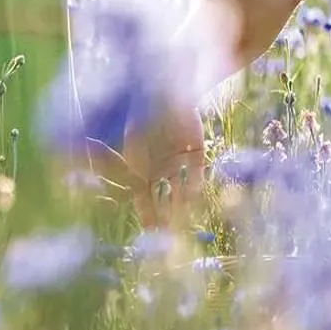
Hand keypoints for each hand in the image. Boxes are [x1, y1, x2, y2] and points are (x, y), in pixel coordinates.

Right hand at [123, 104, 205, 224]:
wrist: (164, 94)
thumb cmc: (141, 119)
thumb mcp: (133, 147)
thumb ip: (134, 171)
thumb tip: (135, 197)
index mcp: (141, 168)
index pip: (143, 198)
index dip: (147, 215)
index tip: (151, 233)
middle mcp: (160, 167)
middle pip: (163, 198)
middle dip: (166, 216)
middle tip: (170, 235)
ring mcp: (178, 161)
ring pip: (181, 189)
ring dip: (182, 205)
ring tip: (183, 221)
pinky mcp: (197, 152)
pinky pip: (197, 173)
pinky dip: (195, 184)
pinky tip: (192, 197)